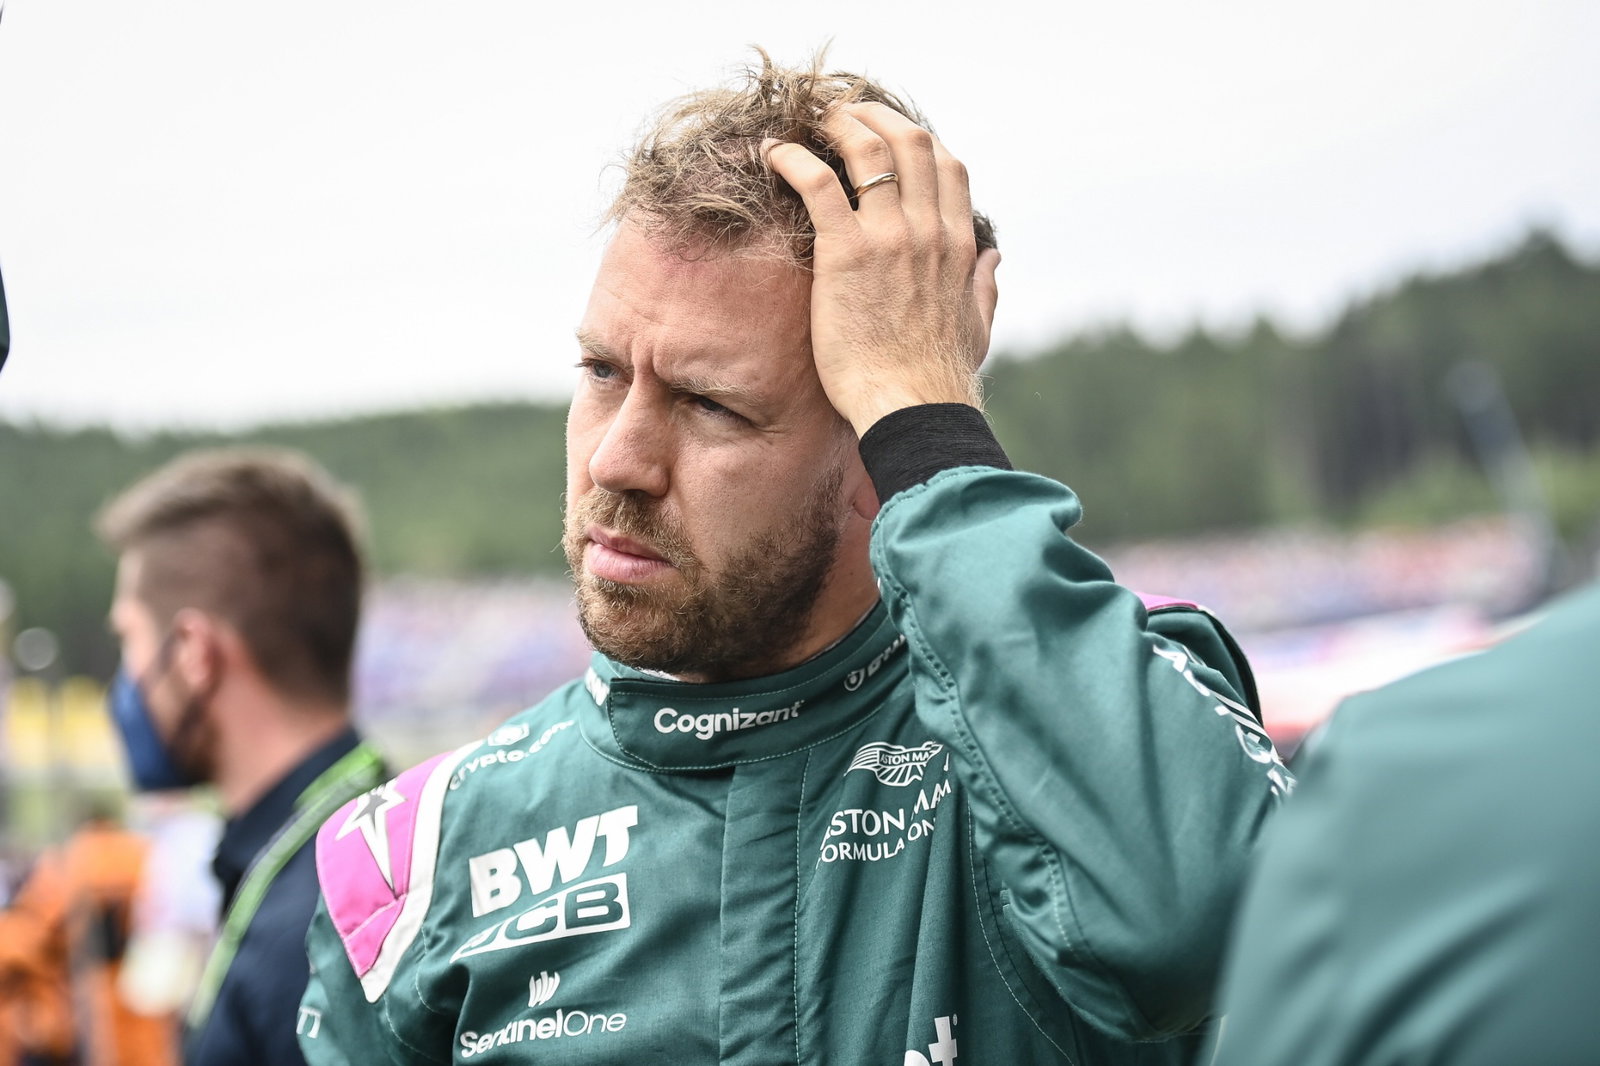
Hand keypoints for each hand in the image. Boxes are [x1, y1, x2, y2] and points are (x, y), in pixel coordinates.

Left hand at [765, 103, 1000, 436]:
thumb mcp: (978, 326)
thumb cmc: (939, 379)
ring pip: (867, 151)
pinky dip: (792, 158)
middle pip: (909, 142)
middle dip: (875, 117)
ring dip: (838, 125)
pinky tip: (772, 152)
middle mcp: (928, 230)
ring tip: (812, 123)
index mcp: (959, 244)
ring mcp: (889, 237)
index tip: (889, 135)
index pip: (948, 165)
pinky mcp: (845, 253)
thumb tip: (993, 259)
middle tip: (845, 115)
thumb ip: (984, 286)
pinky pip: (816, 183)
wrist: (912, 407)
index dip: (917, 140)